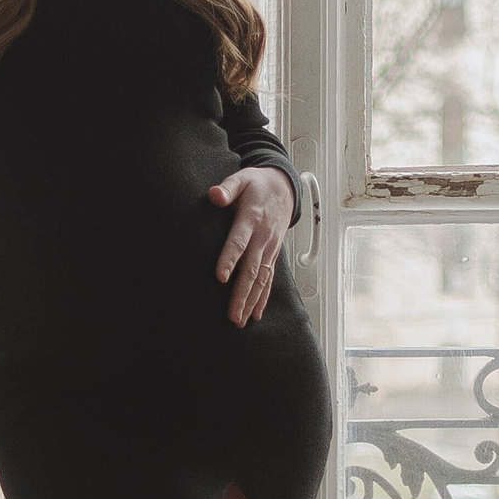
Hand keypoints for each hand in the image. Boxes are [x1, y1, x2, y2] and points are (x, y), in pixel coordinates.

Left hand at [208, 166, 292, 325]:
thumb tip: (214, 195)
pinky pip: (269, 279)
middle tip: (232, 315)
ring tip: (240, 321)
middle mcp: (263, 237)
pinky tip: (255, 314)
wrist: (285, 187)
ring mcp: (270, 248)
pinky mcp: (273, 254)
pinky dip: (263, 297)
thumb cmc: (257, 184)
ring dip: (251, 301)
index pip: (239, 241)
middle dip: (241, 294)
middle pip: (251, 269)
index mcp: (252, 218)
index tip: (221, 277)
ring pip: (261, 279)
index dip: (230, 259)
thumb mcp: (241, 178)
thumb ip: (227, 188)